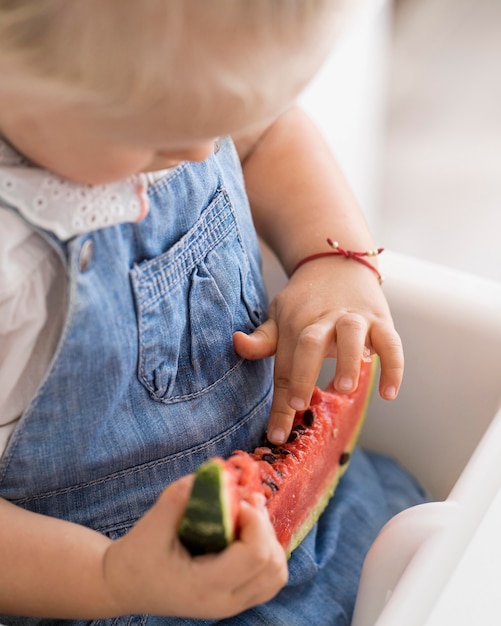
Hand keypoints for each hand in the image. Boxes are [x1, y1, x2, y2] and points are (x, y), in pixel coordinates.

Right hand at [102, 476, 287, 618]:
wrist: (123, 585)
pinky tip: (244, 533)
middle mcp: (224, 602)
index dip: (255, 521)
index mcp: (204, 587)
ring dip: (268, 540)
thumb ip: (182, 495)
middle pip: (273, 566)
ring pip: (276, 574)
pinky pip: (268, 578)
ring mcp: (231, 605)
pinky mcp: (234, 598)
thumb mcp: (153, 522)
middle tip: (242, 506)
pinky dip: (266, 551)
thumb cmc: (135, 556)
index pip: (256, 556)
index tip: (237, 500)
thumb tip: (215, 468)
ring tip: (245, 518)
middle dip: (264, 527)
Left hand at [233, 257, 402, 444]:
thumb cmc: (304, 301)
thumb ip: (263, 338)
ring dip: (348, 360)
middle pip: (310, 343)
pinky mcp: (380, 319)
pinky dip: (393, 365)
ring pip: (351, 334)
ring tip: (344, 387)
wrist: (337, 263)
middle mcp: (323, 320)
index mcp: (295, 323)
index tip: (277, 436)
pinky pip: (391, 342)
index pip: (284, 366)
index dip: (279, 404)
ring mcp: (354, 318)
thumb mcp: (280, 315)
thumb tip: (236, 343)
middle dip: (303, 373)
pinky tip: (389, 393)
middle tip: (298, 404)